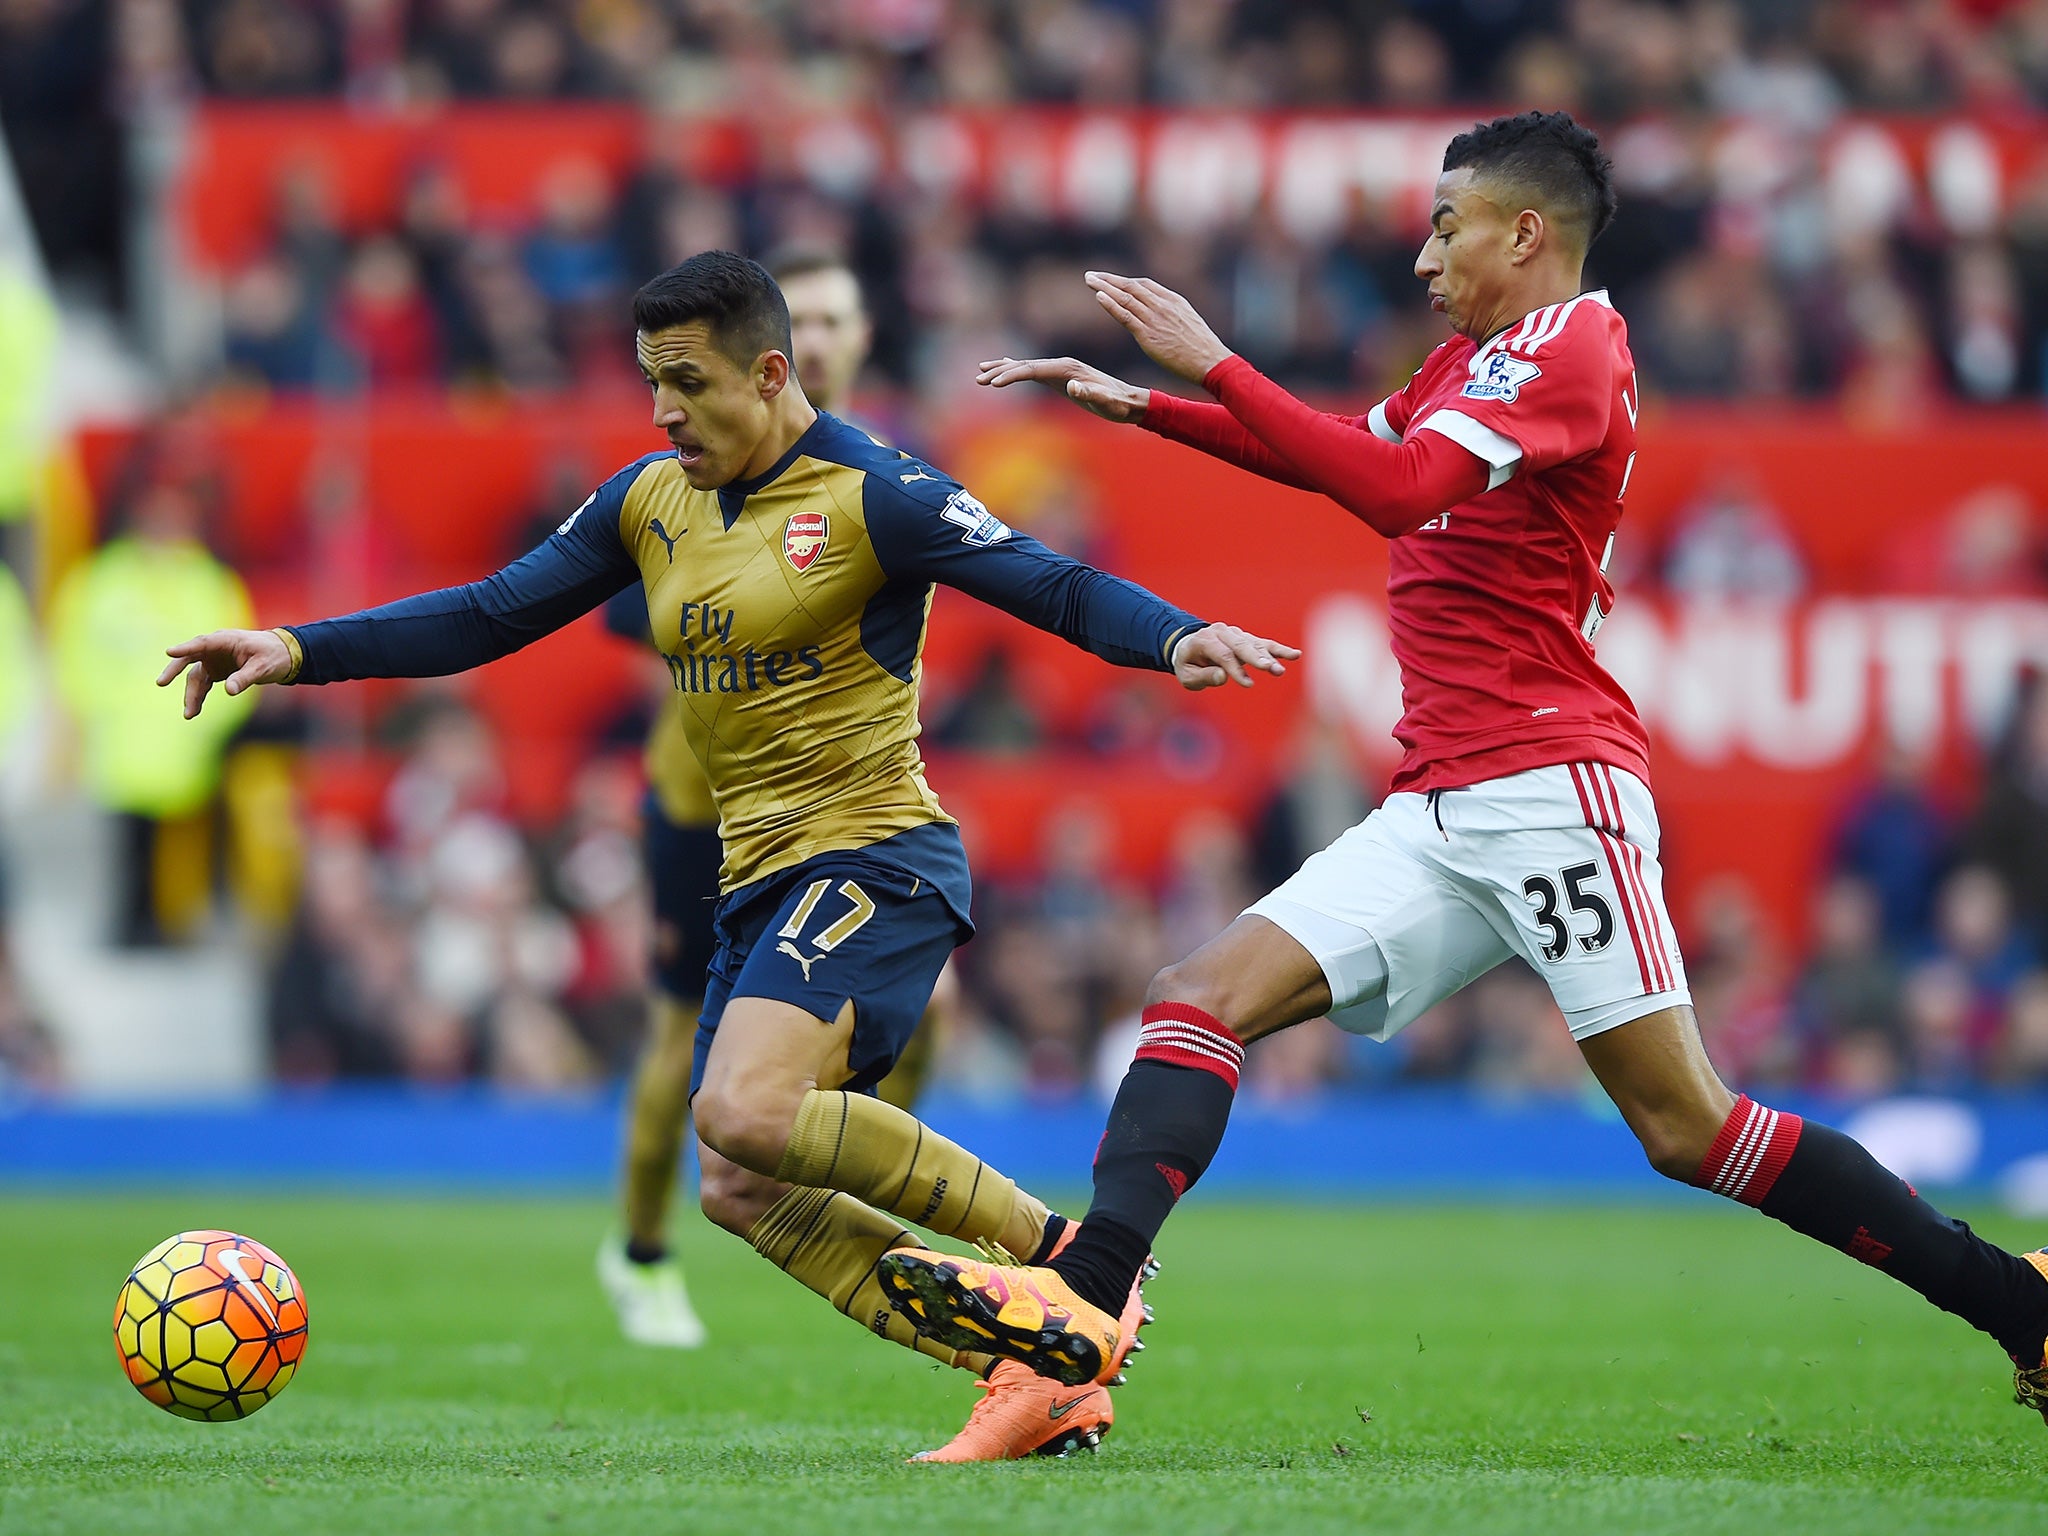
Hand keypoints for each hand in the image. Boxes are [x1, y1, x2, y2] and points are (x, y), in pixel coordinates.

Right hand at [157, 628, 292, 718]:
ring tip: (189, 714)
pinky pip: (202, 684)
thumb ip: (245, 677)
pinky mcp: (216, 671)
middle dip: (174, 670)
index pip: (202, 643)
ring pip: (195, 677)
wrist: (283, 655)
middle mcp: (215, 649)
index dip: (185, 648)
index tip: (169, 652)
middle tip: (161, 682)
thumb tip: (228, 691)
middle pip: (189, 659)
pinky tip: (194, 711)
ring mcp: (213, 660)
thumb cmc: (273, 655)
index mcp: (225, 640)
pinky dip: (198, 697)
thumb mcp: (262, 667)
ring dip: (192, 695)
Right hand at [974, 355, 1148, 422]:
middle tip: (979, 379)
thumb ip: (1092, 394)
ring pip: (1026, 367)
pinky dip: (1016, 369)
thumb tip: (1074, 387)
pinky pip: (1033, 371)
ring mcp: (1061, 370)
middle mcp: (1062, 365)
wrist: (1130, 401)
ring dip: (1003, 369)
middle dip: (1000, 372)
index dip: (1012, 375)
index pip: (1033, 370)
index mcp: (1069, 369)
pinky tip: (1003, 368)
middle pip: (1025, 366)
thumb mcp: (1108, 403)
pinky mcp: (1061, 377)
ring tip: (981, 372)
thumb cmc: (1119, 405)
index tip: (994, 383)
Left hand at [1085, 272, 1232, 383]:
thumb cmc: (1202, 347)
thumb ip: (1172, 315)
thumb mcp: (1188, 322)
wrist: (1210, 361)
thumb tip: (1161, 317)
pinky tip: (1098, 296)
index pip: (1144, 284)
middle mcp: (1162, 305)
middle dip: (1109, 279)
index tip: (1109, 279)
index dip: (1124, 281)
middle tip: (1091, 275)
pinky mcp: (1148, 334)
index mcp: (1173, 300)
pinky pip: (1125, 315)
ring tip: (1089, 281)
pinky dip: (1111, 304)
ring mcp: (1155, 318)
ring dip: (1104, 287)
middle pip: (1131, 286)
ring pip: (1125, 297)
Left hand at [1171, 623, 1300, 690]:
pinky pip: (1264, 644)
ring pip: (1255, 645)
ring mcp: (1235, 634)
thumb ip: (1204, 676)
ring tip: (1281, 670)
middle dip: (1257, 658)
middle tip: (1271, 669)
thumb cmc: (1188, 665)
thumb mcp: (1187, 675)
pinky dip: (1279, 650)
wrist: (1189, 647)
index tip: (1248, 684)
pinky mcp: (1246, 639)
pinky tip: (1296, 654)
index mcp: (1204, 640)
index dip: (1236, 669)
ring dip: (1270, 657)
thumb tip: (1222, 676)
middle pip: (1241, 646)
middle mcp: (1221, 632)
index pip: (1223, 655)